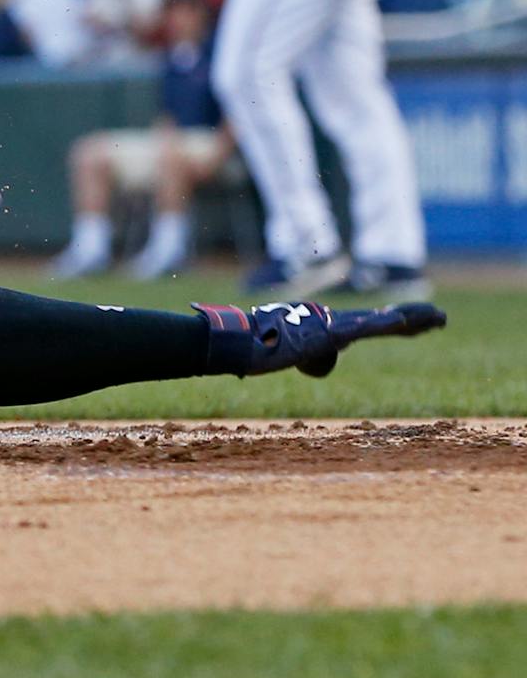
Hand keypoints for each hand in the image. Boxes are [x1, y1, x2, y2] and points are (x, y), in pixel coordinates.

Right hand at [194, 301, 445, 377]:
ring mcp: (329, 326)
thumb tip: (287, 359)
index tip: (420, 323)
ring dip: (409, 320)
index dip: (396, 321)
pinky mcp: (324, 334)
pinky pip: (360, 328)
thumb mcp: (279, 354)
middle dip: (414, 318)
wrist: (235, 342)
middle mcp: (330, 321)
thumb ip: (287, 353)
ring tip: (436, 318)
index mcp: (323, 326)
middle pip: (380, 319)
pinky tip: (401, 321)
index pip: (368, 324)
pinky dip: (382, 324)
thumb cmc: (250, 348)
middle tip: (442, 319)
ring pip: (378, 322)